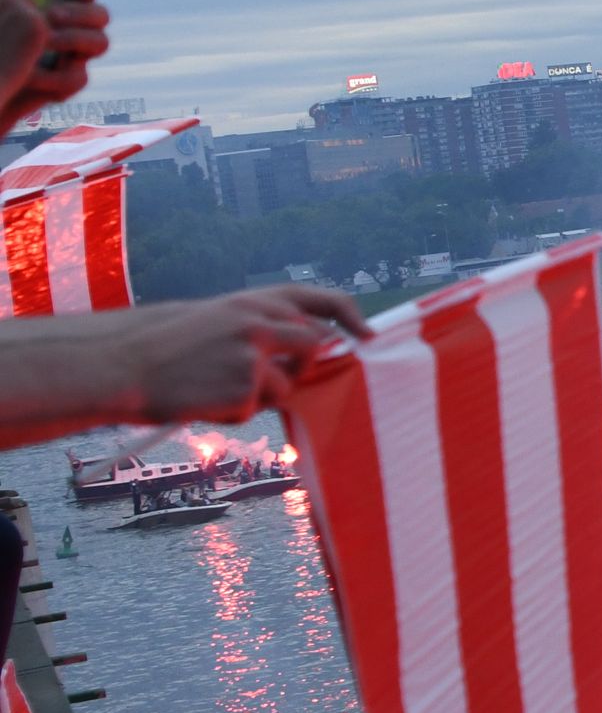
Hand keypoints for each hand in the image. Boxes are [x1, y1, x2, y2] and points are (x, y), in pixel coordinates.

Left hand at [0, 0, 111, 132]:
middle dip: (81, 13)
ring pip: (100, 43)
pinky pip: (79, 78)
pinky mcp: (63, 84)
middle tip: (50, 16)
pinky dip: (56, 76)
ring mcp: (68, 55)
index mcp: (51, 1)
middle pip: (100, 14)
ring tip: (43, 43)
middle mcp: (65, 26)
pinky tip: (29, 74)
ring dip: (74, 40)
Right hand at [119, 286, 372, 423]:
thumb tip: (314, 348)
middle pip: (314, 348)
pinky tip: (205, 399)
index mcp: (255, 302)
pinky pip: (256, 409)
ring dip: (261, 393)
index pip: (322, 301)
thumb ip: (266, 326)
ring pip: (287, 386)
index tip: (366, 335)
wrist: (125, 365)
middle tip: (268, 374)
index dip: (350, 318)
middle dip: (302, 366)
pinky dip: (236, 411)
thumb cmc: (173, 345)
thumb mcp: (220, 318)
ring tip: (216, 385)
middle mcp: (261, 324)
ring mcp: (256, 358)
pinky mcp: (245, 390)